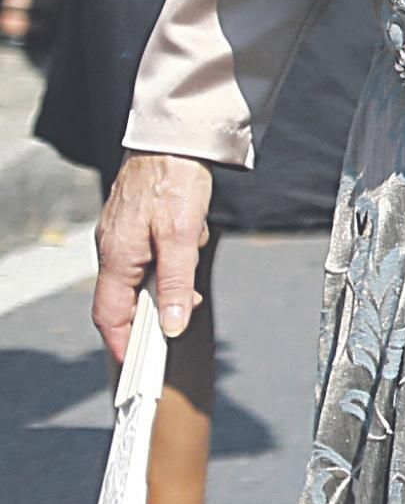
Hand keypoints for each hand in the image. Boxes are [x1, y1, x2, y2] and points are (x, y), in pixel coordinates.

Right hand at [95, 153, 212, 362]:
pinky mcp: (137, 224)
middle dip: (157, 305)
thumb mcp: (183, 237)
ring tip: (196, 243)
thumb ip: (177, 283)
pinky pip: (155, 250)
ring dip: (174, 270)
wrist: (175, 137)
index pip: (110, 316)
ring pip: (147, 272)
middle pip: (128, 298)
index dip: (122, 343)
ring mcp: (122, 237)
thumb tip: (171, 325)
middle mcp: (112, 250)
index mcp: (116, 259)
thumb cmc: (175, 181)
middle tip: (182, 312)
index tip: (137, 365)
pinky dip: (176, 249)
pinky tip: (195, 231)